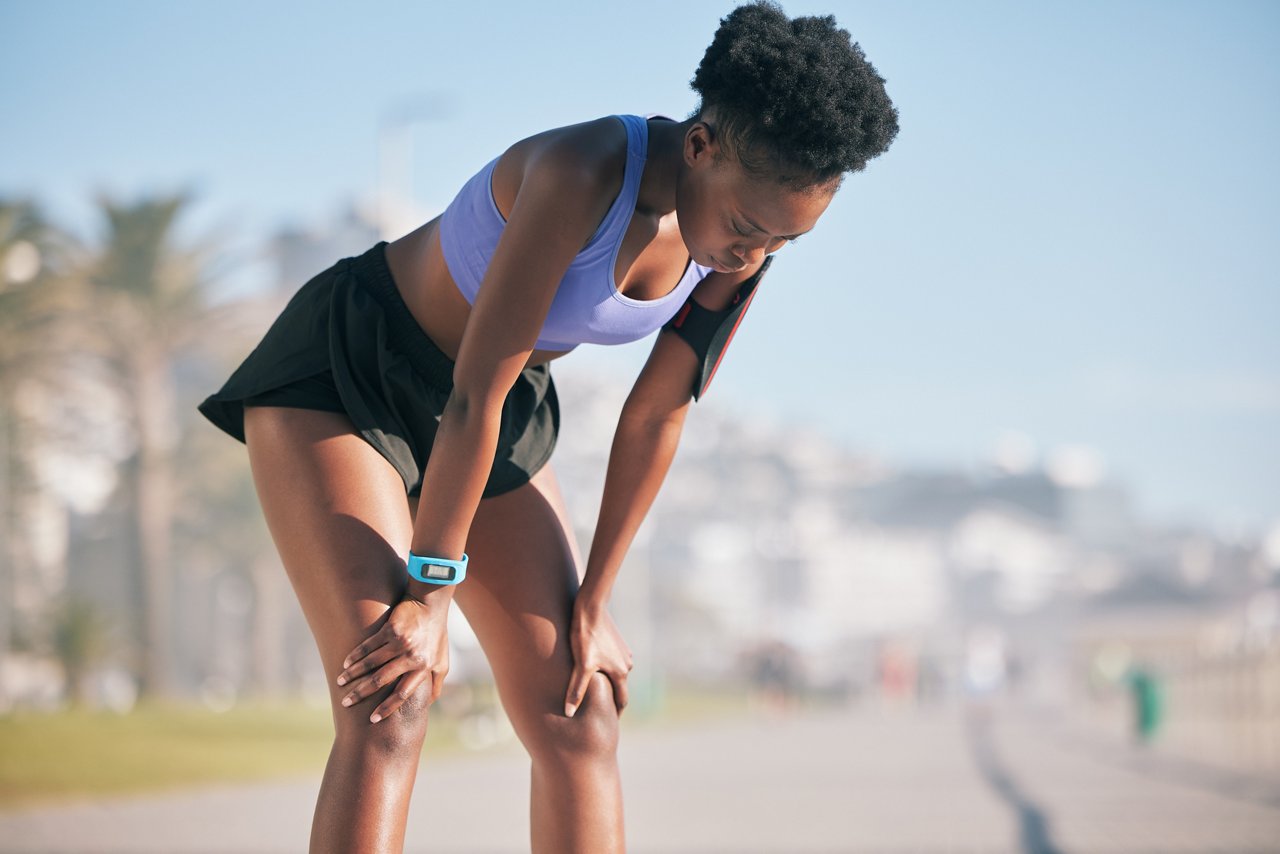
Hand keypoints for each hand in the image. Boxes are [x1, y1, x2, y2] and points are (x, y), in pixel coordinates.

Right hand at [335, 594, 449, 723]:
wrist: (431, 604)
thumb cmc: (436, 634)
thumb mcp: (442, 661)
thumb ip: (435, 683)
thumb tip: (428, 705)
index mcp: (423, 668)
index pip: (403, 694)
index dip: (387, 708)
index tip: (372, 720)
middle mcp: (412, 657)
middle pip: (381, 681)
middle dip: (361, 693)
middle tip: (346, 703)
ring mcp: (400, 642)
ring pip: (371, 663)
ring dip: (353, 674)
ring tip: (340, 682)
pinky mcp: (391, 629)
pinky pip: (368, 645)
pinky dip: (355, 655)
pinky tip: (346, 662)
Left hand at [564, 599, 632, 717]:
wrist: (591, 606)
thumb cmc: (585, 635)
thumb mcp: (580, 665)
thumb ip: (576, 690)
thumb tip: (569, 713)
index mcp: (621, 672)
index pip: (621, 701)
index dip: (614, 713)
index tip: (608, 723)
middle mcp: (627, 663)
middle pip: (620, 687)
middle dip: (611, 698)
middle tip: (600, 711)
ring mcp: (623, 651)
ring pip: (616, 673)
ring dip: (608, 682)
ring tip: (595, 690)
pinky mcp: (617, 642)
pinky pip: (613, 661)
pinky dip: (606, 668)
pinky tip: (594, 667)